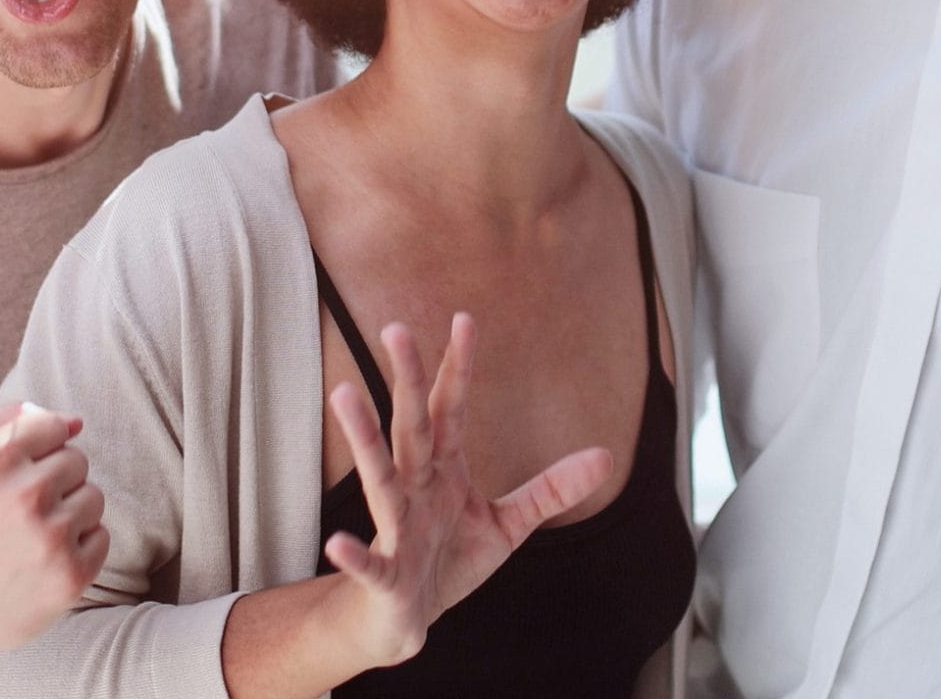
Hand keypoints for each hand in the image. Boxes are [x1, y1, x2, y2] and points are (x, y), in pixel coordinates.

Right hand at [0, 402, 110, 680]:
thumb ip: (9, 421)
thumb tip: (75, 422)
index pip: (54, 426)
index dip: (36, 452)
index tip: (12, 479)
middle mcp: (23, 494)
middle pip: (77, 461)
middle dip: (52, 484)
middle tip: (13, 516)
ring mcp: (49, 537)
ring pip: (93, 498)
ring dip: (67, 515)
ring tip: (25, 540)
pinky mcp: (69, 575)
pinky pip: (101, 538)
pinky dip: (78, 550)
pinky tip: (39, 565)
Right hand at [324, 313, 614, 668]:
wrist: (403, 622)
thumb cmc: (448, 563)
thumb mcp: (507, 525)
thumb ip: (550, 489)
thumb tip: (606, 455)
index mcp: (443, 471)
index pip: (449, 409)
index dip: (458, 367)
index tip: (464, 319)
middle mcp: (414, 488)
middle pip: (411, 427)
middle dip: (404, 380)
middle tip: (394, 329)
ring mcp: (396, 529)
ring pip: (379, 478)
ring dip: (363, 438)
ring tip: (345, 396)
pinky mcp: (386, 576)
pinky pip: (369, 563)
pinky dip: (353, 554)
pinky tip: (335, 543)